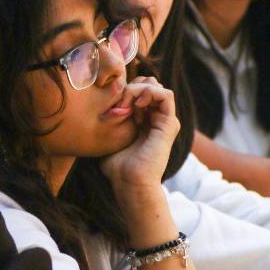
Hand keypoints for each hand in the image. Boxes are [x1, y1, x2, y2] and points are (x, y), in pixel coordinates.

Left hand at [99, 77, 179, 197]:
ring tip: (125, 105)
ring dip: (137, 90)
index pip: (137, 90)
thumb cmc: (117, 168)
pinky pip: (166, 95)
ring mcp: (164, 121)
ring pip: (155, 86)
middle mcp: (155, 118)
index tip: (110, 106)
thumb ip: (110, 122)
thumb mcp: (110, 139)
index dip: (123, 90)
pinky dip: (149, 93)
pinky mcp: (170, 124)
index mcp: (143, 120)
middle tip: (117, 104)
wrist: (129, 184)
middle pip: (147, 84)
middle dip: (129, 87)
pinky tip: (136, 105)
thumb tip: (100, 109)